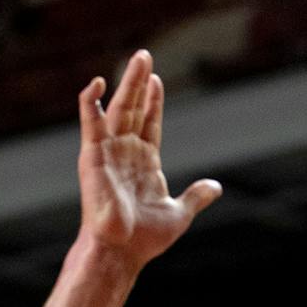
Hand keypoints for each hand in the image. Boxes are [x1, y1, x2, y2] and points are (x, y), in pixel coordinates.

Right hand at [78, 51, 221, 271]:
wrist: (122, 250)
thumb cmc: (145, 238)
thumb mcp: (179, 213)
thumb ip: (196, 196)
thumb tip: (215, 187)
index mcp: (145, 162)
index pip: (150, 123)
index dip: (155, 101)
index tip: (158, 80)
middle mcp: (126, 152)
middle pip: (135, 109)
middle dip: (140, 83)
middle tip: (145, 55)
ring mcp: (109, 151)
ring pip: (119, 108)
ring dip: (128, 83)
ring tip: (139, 58)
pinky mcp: (93, 155)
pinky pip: (90, 122)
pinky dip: (91, 101)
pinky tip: (99, 82)